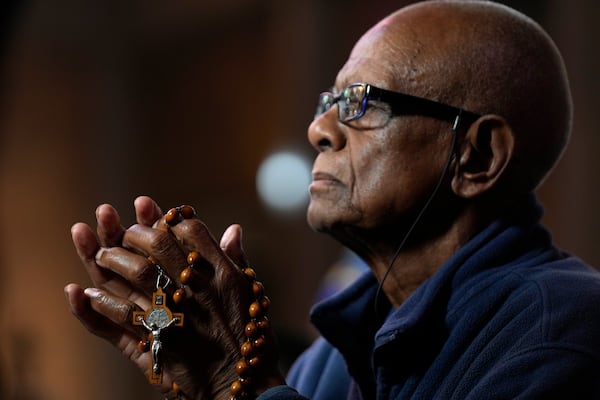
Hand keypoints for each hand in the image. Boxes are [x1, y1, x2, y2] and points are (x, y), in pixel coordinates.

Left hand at [64, 196, 283, 398]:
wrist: (246, 383)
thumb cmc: (252, 336)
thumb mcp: (251, 293)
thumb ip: (237, 260)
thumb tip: (233, 229)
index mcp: (223, 272)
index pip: (192, 231)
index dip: (170, 220)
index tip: (158, 218)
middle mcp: (200, 286)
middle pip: (160, 245)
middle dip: (137, 233)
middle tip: (124, 232)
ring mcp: (179, 311)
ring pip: (139, 273)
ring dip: (115, 260)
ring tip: (100, 253)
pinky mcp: (161, 338)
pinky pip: (124, 314)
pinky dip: (103, 303)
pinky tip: (88, 294)